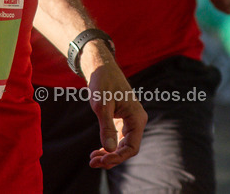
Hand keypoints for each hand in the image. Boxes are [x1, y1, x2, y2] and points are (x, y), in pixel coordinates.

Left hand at [81, 42, 146, 168]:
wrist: (101, 68)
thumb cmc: (102, 83)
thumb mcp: (102, 105)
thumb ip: (106, 127)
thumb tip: (110, 149)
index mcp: (137, 117)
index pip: (132, 147)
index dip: (118, 157)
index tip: (102, 160)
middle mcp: (136, 121)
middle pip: (127, 149)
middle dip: (111, 158)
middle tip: (92, 162)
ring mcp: (130, 122)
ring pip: (122, 146)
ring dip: (109, 154)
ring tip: (93, 159)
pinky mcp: (122, 121)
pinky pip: (118, 139)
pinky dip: (108, 147)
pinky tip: (97, 152)